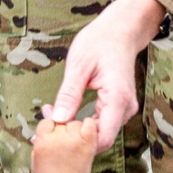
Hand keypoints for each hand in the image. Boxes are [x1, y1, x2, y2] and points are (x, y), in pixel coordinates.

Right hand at [32, 117, 97, 172]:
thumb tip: (47, 107)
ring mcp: (73, 139)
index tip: (56, 142)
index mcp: (42, 138)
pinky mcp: (87, 143)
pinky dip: (89, 129)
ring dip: (77, 132)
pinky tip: (86, 140)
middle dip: (65, 131)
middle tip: (67, 149)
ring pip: (76, 123)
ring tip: (75, 149)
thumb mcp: (37, 153)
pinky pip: (89, 124)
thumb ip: (43, 130)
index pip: (48, 121)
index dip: (53, 130)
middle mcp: (57, 136)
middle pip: (63, 121)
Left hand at [47, 0, 164, 151]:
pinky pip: (101, 122)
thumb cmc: (101, 41)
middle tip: (47, 123)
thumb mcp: (79, 65)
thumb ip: (69, 94)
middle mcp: (125, 107)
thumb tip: (58, 119)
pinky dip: (83, 122)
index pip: (102, 138)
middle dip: (73, 137)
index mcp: (118, 98)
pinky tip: (65, 114)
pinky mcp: (118, 106)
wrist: (120, 30)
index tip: (55, 134)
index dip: (79, 143)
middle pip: (100, 138)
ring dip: (77, 130)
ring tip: (52, 116)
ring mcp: (124, 108)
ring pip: (100, 132)